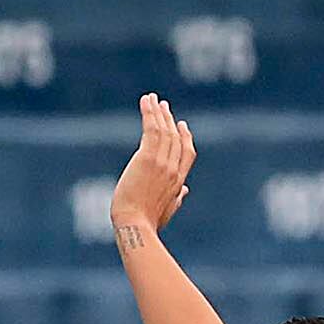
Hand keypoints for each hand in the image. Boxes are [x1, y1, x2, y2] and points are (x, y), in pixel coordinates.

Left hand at [111, 91, 194, 235]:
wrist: (136, 224)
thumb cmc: (147, 222)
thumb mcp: (167, 210)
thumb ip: (177, 198)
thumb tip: (185, 191)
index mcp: (178, 182)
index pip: (187, 154)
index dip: (185, 138)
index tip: (181, 125)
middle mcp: (173, 169)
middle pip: (175, 138)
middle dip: (169, 120)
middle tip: (163, 105)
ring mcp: (162, 163)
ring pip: (164, 131)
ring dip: (158, 112)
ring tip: (153, 99)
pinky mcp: (148, 158)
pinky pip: (151, 129)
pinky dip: (149, 113)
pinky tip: (146, 102)